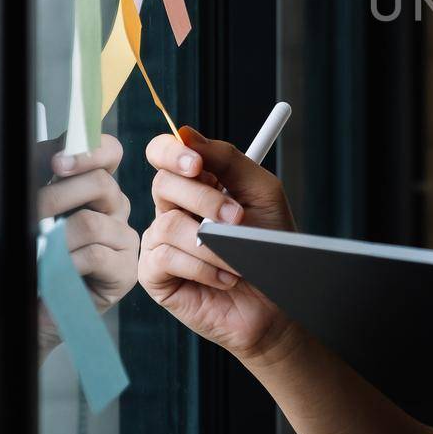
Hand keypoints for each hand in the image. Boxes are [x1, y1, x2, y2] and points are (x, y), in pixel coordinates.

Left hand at [37, 135, 135, 353]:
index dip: (89, 151)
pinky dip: (66, 263)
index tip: (56, 163)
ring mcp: (124, 240)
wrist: (24, 311)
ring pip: (92, 223)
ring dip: (55, 239)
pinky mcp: (125, 271)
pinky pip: (95, 255)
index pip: (109, 152)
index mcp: (94, 189)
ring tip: (37, 253)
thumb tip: (48, 150)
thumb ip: (39, 175)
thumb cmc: (27, 261)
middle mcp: (114, 209)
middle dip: (55, 198)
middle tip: (29, 217)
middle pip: (101, 184)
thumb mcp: (30, 211)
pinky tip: (53, 272)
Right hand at [137, 126, 298, 359]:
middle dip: (204, 200)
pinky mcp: (155, 274)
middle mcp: (174, 208)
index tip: (197, 164)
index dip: (172, 152)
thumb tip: (185, 133)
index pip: (165, 153)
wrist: (277, 300)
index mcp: (196, 184)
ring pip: (168, 224)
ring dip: (212, 243)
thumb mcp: (261, 192)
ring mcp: (161, 241)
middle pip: (164, 184)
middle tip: (236, 218)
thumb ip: (228, 159)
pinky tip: (226, 277)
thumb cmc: (271, 244)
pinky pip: (166, 258)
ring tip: (239, 258)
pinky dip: (203, 267)